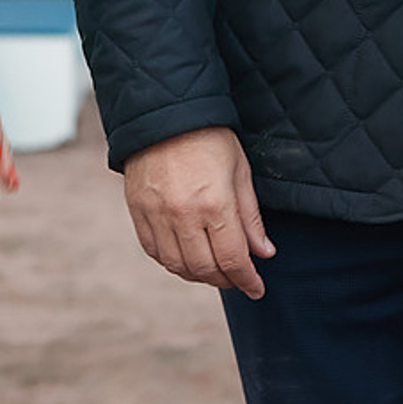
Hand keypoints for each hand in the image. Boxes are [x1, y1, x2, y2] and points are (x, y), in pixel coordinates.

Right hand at [121, 126, 274, 298]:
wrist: (165, 114)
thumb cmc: (210, 138)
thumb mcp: (240, 171)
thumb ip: (250, 217)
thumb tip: (264, 252)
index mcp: (215, 204)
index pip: (233, 259)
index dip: (247, 280)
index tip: (257, 289)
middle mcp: (183, 215)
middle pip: (204, 269)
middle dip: (225, 280)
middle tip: (237, 279)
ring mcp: (157, 215)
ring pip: (177, 266)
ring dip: (198, 275)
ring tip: (213, 270)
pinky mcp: (138, 212)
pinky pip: (154, 252)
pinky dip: (172, 262)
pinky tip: (186, 257)